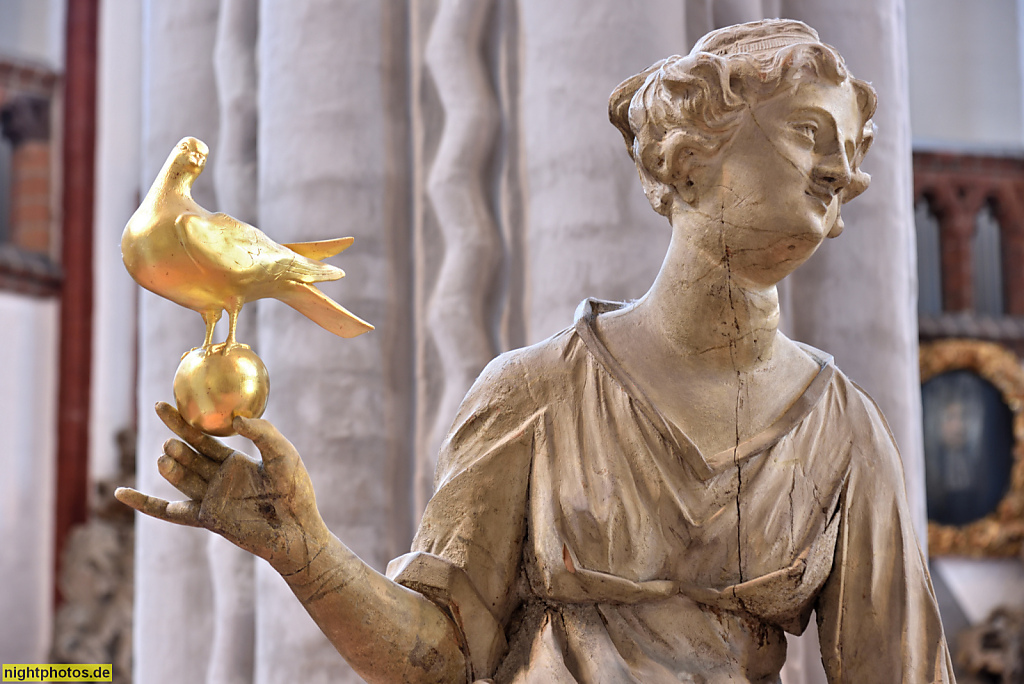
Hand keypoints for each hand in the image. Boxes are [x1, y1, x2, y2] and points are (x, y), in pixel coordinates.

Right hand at [116, 402, 330, 574]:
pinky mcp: (207, 519)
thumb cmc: (296, 491)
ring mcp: (210, 499)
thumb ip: (263, 433)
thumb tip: (235, 419)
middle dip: (177, 447)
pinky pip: (169, 511)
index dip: (180, 422)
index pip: (201, 437)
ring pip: (181, 478)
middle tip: (171, 442)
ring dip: (172, 467)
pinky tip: (120, 493)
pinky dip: (144, 503)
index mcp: (234, 462)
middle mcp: (218, 479)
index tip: (161, 405)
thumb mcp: (283, 454)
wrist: (298, 530)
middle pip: (188, 457)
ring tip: (168, 456)